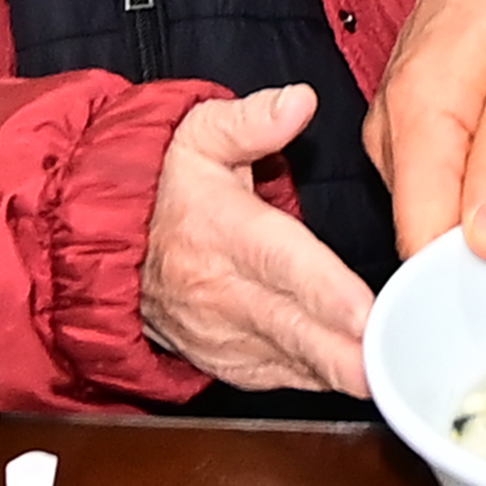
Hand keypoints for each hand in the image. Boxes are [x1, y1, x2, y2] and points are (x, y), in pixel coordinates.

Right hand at [143, 83, 374, 394]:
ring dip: (329, 374)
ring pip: (281, 360)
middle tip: (388, 367)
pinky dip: (307, 383)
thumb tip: (298, 102)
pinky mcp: (215, 357)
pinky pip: (266, 378)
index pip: (280, 262)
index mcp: (221, 228)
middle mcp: (217, 288)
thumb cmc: (161, 184)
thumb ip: (251, 119)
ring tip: (383, 381)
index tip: (367, 312)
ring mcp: (214, 330)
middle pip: (288, 326)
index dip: (325, 291)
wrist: (97, 239)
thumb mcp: (198, 132)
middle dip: (340, 351)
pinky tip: (346, 382)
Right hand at [370, 0, 485, 263]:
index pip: (418, 237)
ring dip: (473, 225)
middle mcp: (388, 136)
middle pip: (420, 232)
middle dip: (471, 258)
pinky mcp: (406, 134)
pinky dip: (467, 198)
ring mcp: (391, 136)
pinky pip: (432, 187)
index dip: (460, 278)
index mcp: (417, 124)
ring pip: (428, 213)